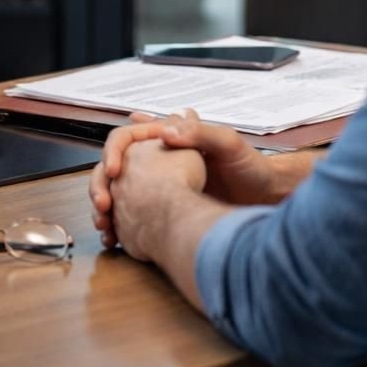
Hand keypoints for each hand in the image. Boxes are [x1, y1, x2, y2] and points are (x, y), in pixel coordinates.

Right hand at [90, 109, 281, 244]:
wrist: (265, 199)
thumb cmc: (252, 167)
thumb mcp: (229, 144)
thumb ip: (201, 134)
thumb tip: (168, 129)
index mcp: (170, 139)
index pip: (126, 138)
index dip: (113, 152)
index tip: (114, 171)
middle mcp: (160, 161)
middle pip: (115, 167)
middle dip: (101, 185)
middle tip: (103, 205)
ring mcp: (161, 186)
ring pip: (119, 193)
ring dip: (105, 207)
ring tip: (105, 225)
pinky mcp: (167, 209)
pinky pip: (132, 216)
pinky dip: (119, 226)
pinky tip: (115, 237)